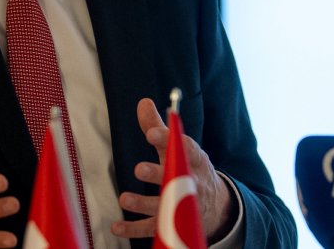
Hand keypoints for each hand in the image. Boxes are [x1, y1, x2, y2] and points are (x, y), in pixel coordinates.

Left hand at [111, 98, 237, 242]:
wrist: (216, 206)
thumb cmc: (190, 168)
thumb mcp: (179, 148)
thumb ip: (159, 128)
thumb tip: (143, 103)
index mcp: (193, 160)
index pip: (183, 148)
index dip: (167, 140)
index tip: (151, 133)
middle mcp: (189, 183)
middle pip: (175, 179)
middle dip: (158, 174)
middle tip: (139, 169)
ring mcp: (182, 206)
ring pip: (164, 207)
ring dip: (143, 204)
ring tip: (125, 198)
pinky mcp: (173, 225)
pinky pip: (153, 229)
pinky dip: (134, 229)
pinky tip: (117, 226)